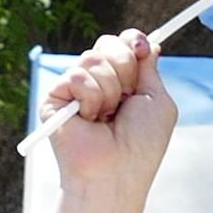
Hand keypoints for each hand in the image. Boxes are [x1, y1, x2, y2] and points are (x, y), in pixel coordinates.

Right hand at [34, 29, 179, 201]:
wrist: (116, 172)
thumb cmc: (141, 145)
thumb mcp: (157, 101)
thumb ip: (150, 70)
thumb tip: (147, 44)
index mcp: (122, 83)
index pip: (122, 44)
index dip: (131, 40)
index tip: (140, 48)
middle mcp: (98, 83)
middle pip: (107, 43)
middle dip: (124, 66)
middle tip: (126, 98)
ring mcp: (75, 90)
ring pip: (92, 58)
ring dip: (110, 89)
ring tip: (106, 118)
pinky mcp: (55, 98)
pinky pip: (75, 76)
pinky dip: (91, 98)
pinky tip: (89, 121)